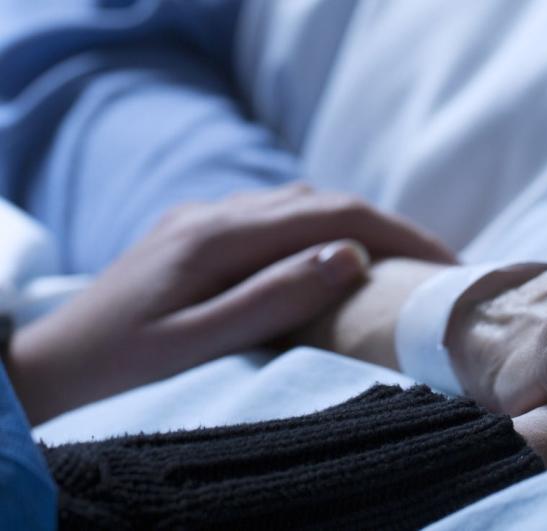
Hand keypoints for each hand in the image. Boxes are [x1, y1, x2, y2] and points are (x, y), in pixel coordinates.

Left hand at [8, 184, 453, 423]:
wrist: (52, 359)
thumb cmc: (122, 363)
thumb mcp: (198, 342)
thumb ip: (273, 298)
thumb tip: (350, 255)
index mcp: (220, 236)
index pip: (334, 215)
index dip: (399, 234)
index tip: (447, 264)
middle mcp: (217, 211)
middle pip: (325, 200)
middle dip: (390, 228)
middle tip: (438, 268)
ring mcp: (206, 216)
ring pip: (302, 203)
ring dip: (357, 225)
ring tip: (399, 264)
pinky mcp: (199, 230)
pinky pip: (277, 215)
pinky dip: (322, 229)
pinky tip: (334, 258)